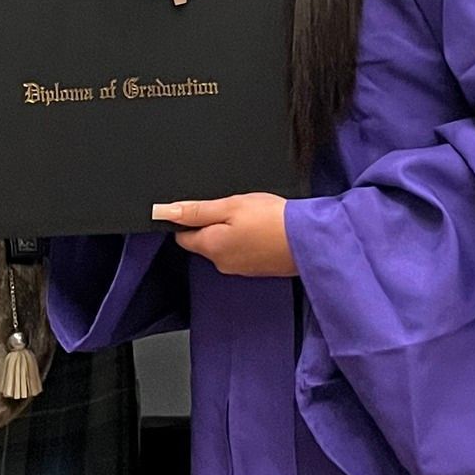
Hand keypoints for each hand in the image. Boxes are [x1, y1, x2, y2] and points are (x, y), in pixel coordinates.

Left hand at [149, 194, 295, 276]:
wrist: (311, 241)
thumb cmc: (273, 220)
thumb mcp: (231, 205)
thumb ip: (196, 210)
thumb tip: (164, 212)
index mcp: (211, 247)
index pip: (182, 235)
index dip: (189, 218)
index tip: (206, 206)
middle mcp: (222, 263)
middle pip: (204, 241)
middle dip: (214, 223)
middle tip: (236, 209)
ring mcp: (240, 268)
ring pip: (224, 246)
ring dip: (232, 232)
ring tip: (254, 218)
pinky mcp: (257, 269)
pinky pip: (243, 252)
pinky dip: (248, 240)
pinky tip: (263, 230)